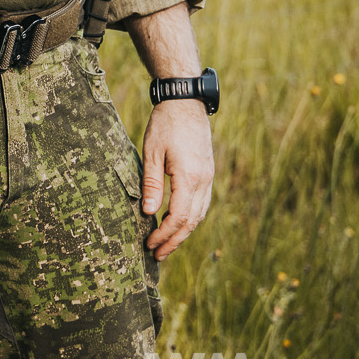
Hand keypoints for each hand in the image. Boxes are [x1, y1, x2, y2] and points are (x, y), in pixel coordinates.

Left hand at [140, 98, 212, 259]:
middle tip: (157, 255)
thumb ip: (151, 184)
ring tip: (167, 246)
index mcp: (189, 176)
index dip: (165, 234)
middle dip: (174, 241)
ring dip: (184, 232)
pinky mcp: (209, 173)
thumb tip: (149, 213)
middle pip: (192, 221)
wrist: (186, 103)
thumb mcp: (151, 153)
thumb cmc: (165, 125)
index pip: (179, 216)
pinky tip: (179, 225)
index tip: (150, 244)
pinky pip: (203, 203)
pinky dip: (192, 219)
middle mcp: (204, 180)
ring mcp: (209, 177)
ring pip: (200, 214)